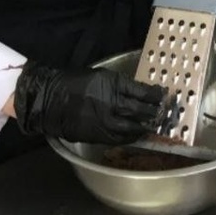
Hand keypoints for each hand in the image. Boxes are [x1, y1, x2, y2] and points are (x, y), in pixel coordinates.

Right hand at [12, 61, 166, 144]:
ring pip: (132, 127)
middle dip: (155, 113)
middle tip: (164, 113)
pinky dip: (131, 137)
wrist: (51, 99)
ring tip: (153, 125)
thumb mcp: (101, 76)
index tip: (164, 96)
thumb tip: (139, 93)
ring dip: (145, 127)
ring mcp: (105, 122)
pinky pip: (120, 138)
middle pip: (141, 111)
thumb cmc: (75, 82)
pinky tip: (137, 135)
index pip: (142, 92)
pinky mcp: (98, 135)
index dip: (156, 95)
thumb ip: (121, 85)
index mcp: (113, 85)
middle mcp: (112, 104)